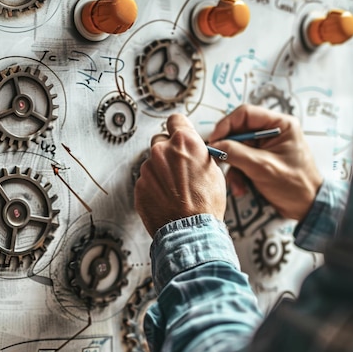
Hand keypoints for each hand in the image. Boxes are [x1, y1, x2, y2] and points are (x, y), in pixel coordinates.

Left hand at [134, 114, 226, 235]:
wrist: (190, 231)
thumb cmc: (206, 204)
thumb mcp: (214, 171)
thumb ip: (198, 154)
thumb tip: (194, 150)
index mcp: (184, 142)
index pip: (175, 120)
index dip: (178, 128)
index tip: (177, 133)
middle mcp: (162, 151)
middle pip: (160, 141)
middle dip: (168, 151)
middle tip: (178, 168)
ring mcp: (147, 169)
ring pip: (152, 163)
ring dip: (160, 172)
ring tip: (174, 190)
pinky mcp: (139, 185)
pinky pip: (145, 181)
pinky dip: (153, 187)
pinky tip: (165, 198)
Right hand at [209, 104, 322, 221]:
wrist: (306, 207)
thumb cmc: (295, 185)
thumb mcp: (262, 167)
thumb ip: (236, 153)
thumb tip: (214, 145)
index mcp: (280, 124)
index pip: (246, 114)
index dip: (226, 125)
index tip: (214, 140)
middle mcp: (271, 132)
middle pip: (238, 132)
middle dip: (227, 150)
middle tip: (217, 161)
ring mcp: (264, 146)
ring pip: (235, 148)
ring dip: (232, 167)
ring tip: (236, 184)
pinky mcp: (259, 160)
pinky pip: (239, 161)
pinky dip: (237, 175)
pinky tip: (241, 188)